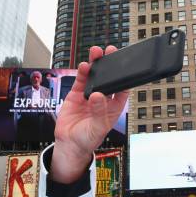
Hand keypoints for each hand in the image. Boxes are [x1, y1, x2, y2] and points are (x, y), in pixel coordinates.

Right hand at [51, 46, 128, 183]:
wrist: (69, 144)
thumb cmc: (88, 139)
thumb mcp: (97, 128)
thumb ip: (98, 112)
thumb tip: (98, 96)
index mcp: (113, 107)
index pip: (122, 89)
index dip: (125, 77)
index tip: (126, 66)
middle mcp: (103, 99)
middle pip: (108, 78)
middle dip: (110, 65)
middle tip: (111, 52)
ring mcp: (89, 95)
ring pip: (94, 76)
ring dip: (96, 64)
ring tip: (97, 52)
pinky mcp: (76, 94)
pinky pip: (81, 80)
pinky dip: (82, 72)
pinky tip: (85, 65)